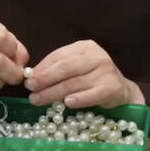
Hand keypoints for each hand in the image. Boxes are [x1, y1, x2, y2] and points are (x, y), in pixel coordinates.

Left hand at [24, 40, 144, 107]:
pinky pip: (93, 94)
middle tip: (30, 89)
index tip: (28, 78)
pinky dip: (79, 99)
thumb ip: (56, 68)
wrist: (120, 90)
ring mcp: (106, 72)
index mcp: (85, 47)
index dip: (42, 67)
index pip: (59, 56)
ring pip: (75, 83)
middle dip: (45, 79)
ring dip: (54, 93)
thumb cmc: (92, 78)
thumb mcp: (75, 68)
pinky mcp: (113, 88)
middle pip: (66, 68)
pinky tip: (67, 103)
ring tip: (38, 100)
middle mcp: (97, 56)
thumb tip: (31, 75)